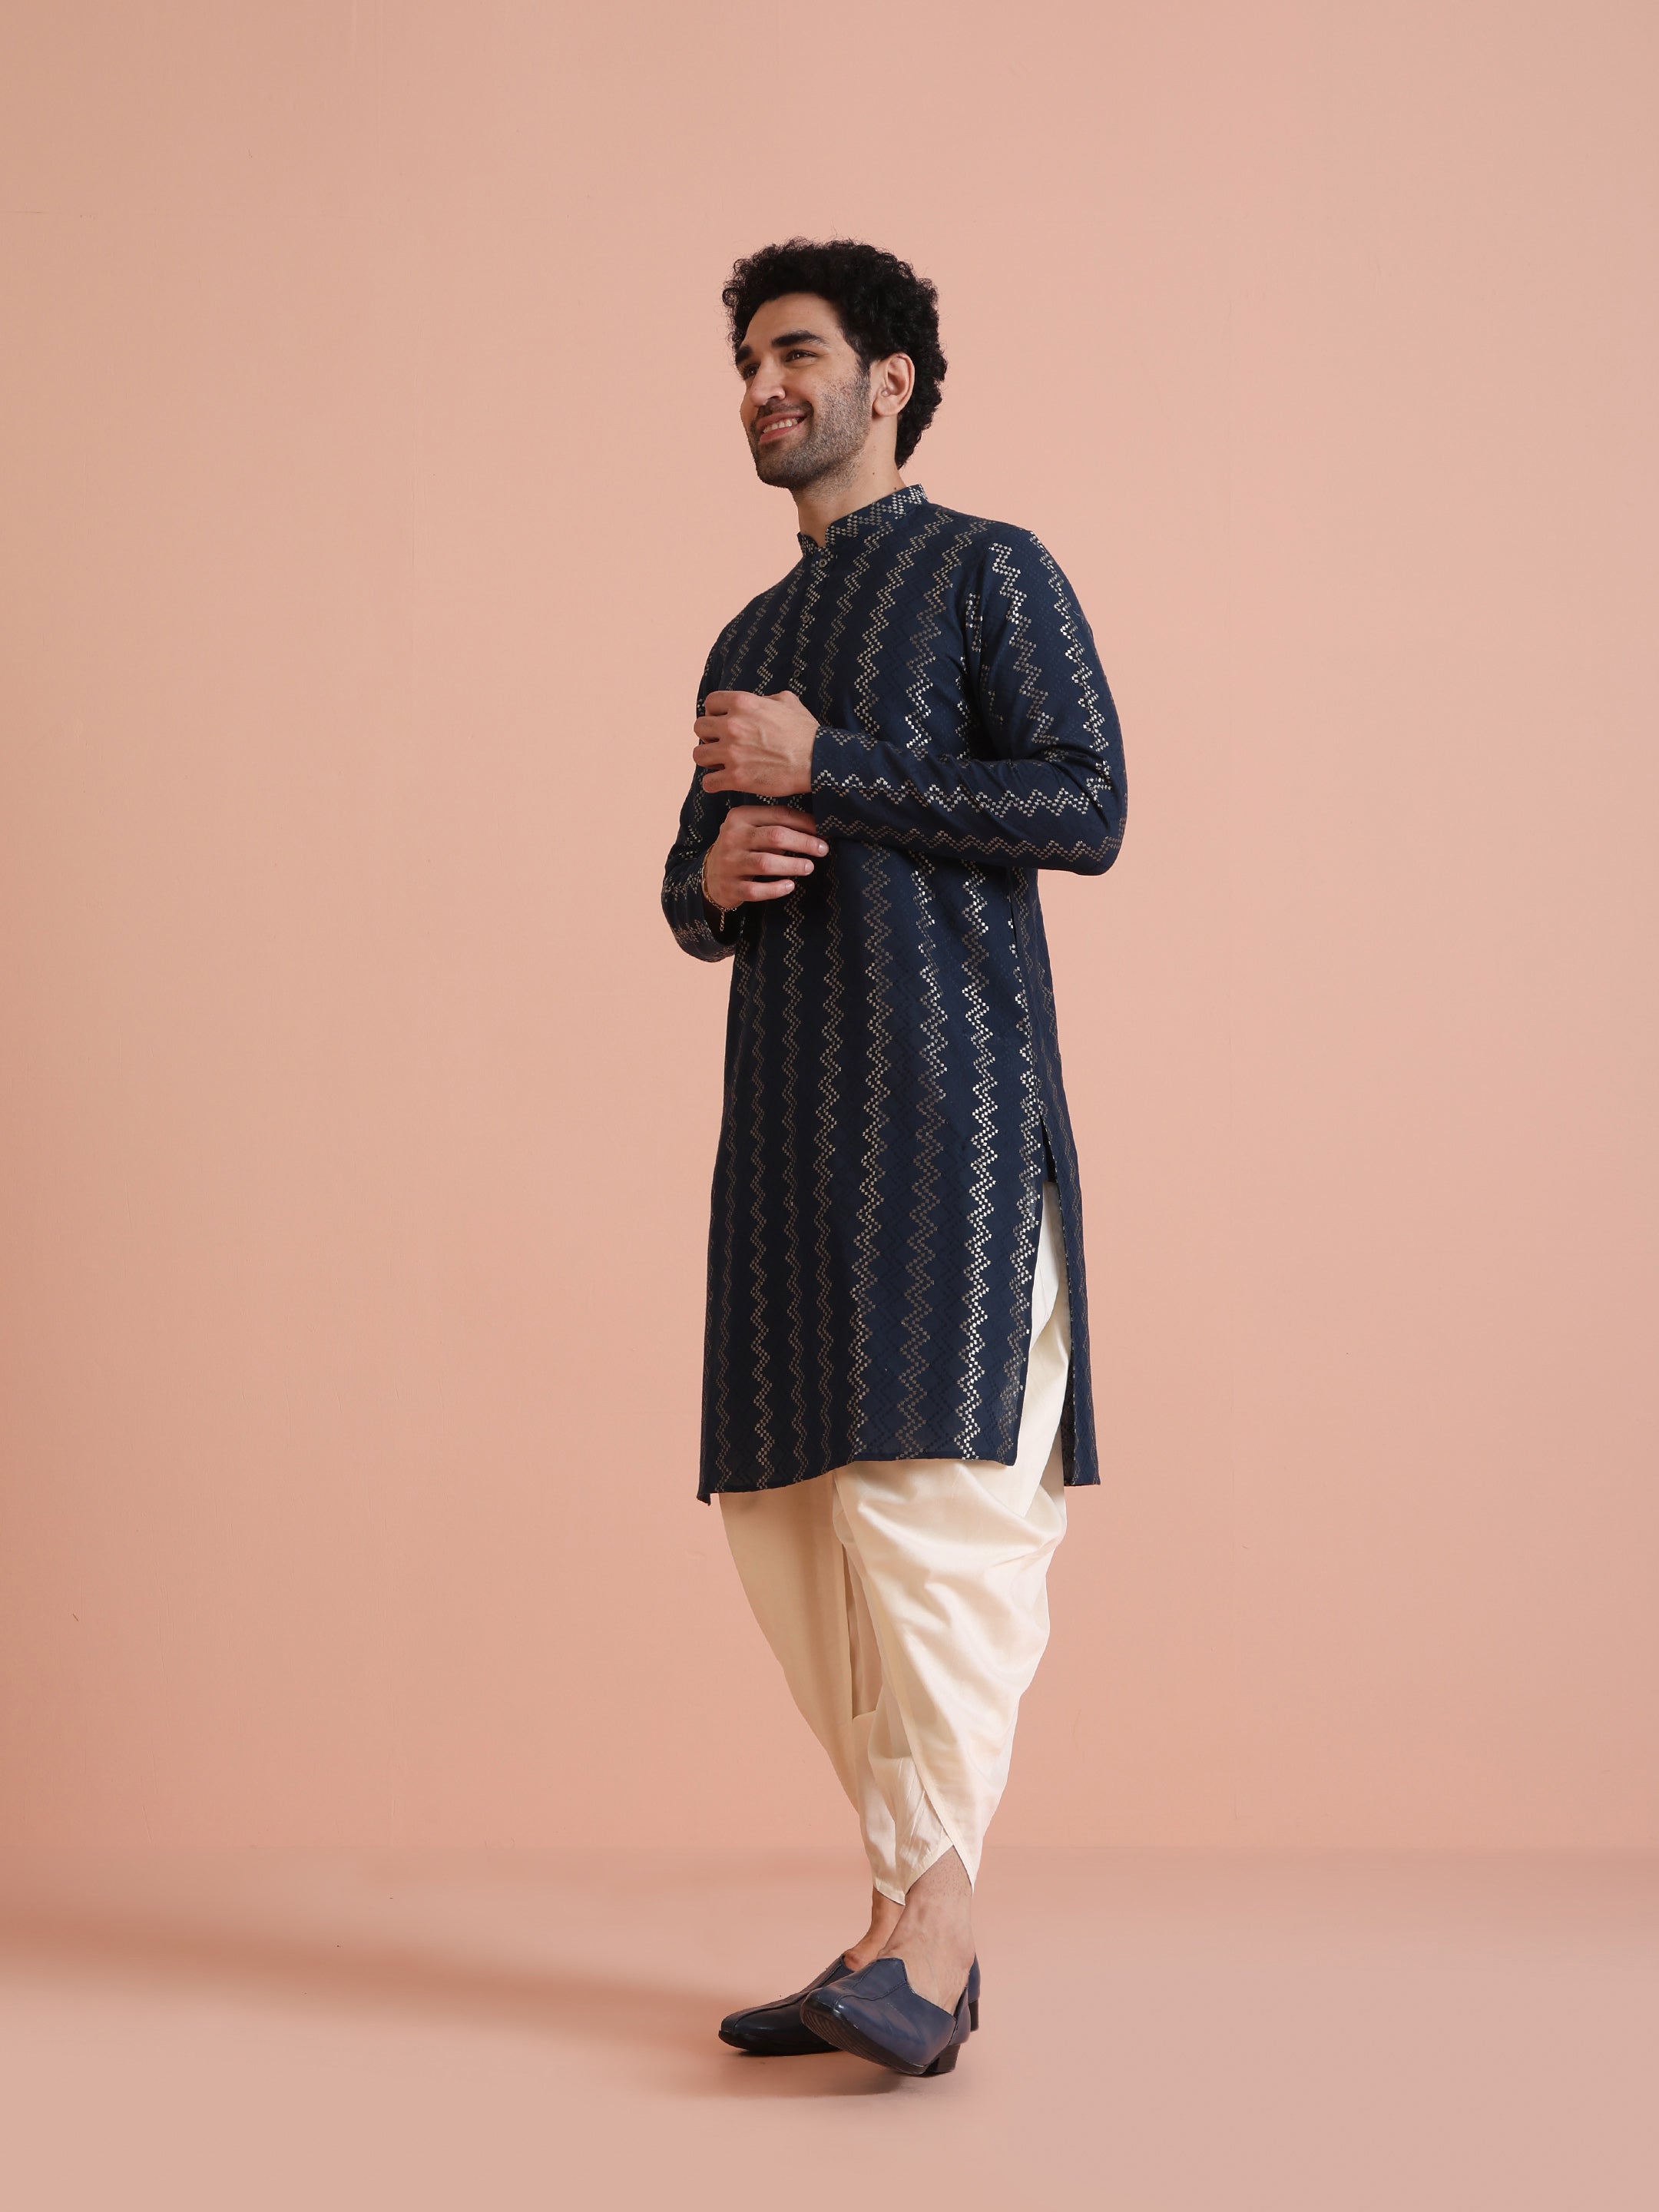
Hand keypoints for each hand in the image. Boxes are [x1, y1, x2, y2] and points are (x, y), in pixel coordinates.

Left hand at [693, 689, 819, 795]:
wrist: (818, 760)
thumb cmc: (805, 731)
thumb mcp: (787, 701)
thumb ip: (765, 698)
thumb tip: (758, 701)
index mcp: (742, 703)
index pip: (709, 704)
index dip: (714, 713)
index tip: (722, 723)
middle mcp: (732, 725)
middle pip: (700, 728)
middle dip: (709, 737)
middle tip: (722, 745)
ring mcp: (732, 753)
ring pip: (698, 755)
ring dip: (708, 760)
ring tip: (720, 764)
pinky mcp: (736, 778)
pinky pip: (708, 782)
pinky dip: (713, 783)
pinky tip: (722, 782)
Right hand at [702, 805, 828, 913]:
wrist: (711, 875)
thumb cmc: (742, 848)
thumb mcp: (753, 829)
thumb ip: (778, 825)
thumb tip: (817, 827)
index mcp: (740, 817)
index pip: (778, 815)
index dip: (804, 823)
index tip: (823, 831)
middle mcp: (732, 837)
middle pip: (774, 837)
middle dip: (803, 843)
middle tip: (822, 850)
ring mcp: (729, 863)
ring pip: (765, 863)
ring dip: (792, 865)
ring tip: (809, 867)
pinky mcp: (730, 886)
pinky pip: (755, 890)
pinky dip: (774, 889)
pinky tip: (789, 886)